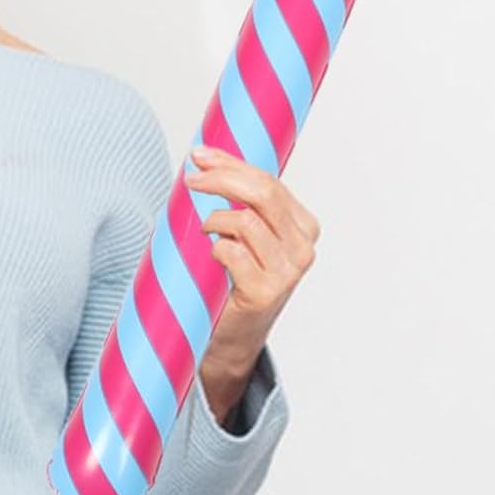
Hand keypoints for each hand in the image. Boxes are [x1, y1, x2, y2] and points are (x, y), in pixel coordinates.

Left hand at [184, 144, 320, 366]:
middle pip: (263, 193)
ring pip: (245, 220)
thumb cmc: (234, 279)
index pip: (269, 181)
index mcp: (303, 226)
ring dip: (215, 220)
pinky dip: (215, 248)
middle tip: (192, 178)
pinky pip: (231, 251)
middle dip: (222, 178)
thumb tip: (206, 155)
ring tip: (206, 233)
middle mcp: (302, 248)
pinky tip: (213, 256)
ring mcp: (287, 272)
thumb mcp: (244, 232)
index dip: (231, 164)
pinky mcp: (264, 293)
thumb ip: (237, 196)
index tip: (200, 155)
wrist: (230, 338)